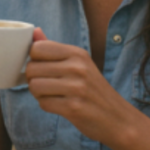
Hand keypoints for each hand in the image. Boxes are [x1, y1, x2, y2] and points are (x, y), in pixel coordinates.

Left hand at [23, 29, 136, 145]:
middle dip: (34, 79)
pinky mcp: (73, 107)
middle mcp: (77, 67)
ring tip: (54, 95)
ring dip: (39, 94)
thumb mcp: (79, 64)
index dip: (34, 60)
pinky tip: (61, 105)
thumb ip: (54, 49)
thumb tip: (34, 31)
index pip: (36, 48)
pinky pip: (43, 103)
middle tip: (49, 85)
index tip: (43, 68)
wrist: (118, 118)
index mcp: (77, 53)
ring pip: (34, 86)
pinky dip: (47, 106)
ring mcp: (76, 88)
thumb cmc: (93, 90)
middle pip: (31, 68)